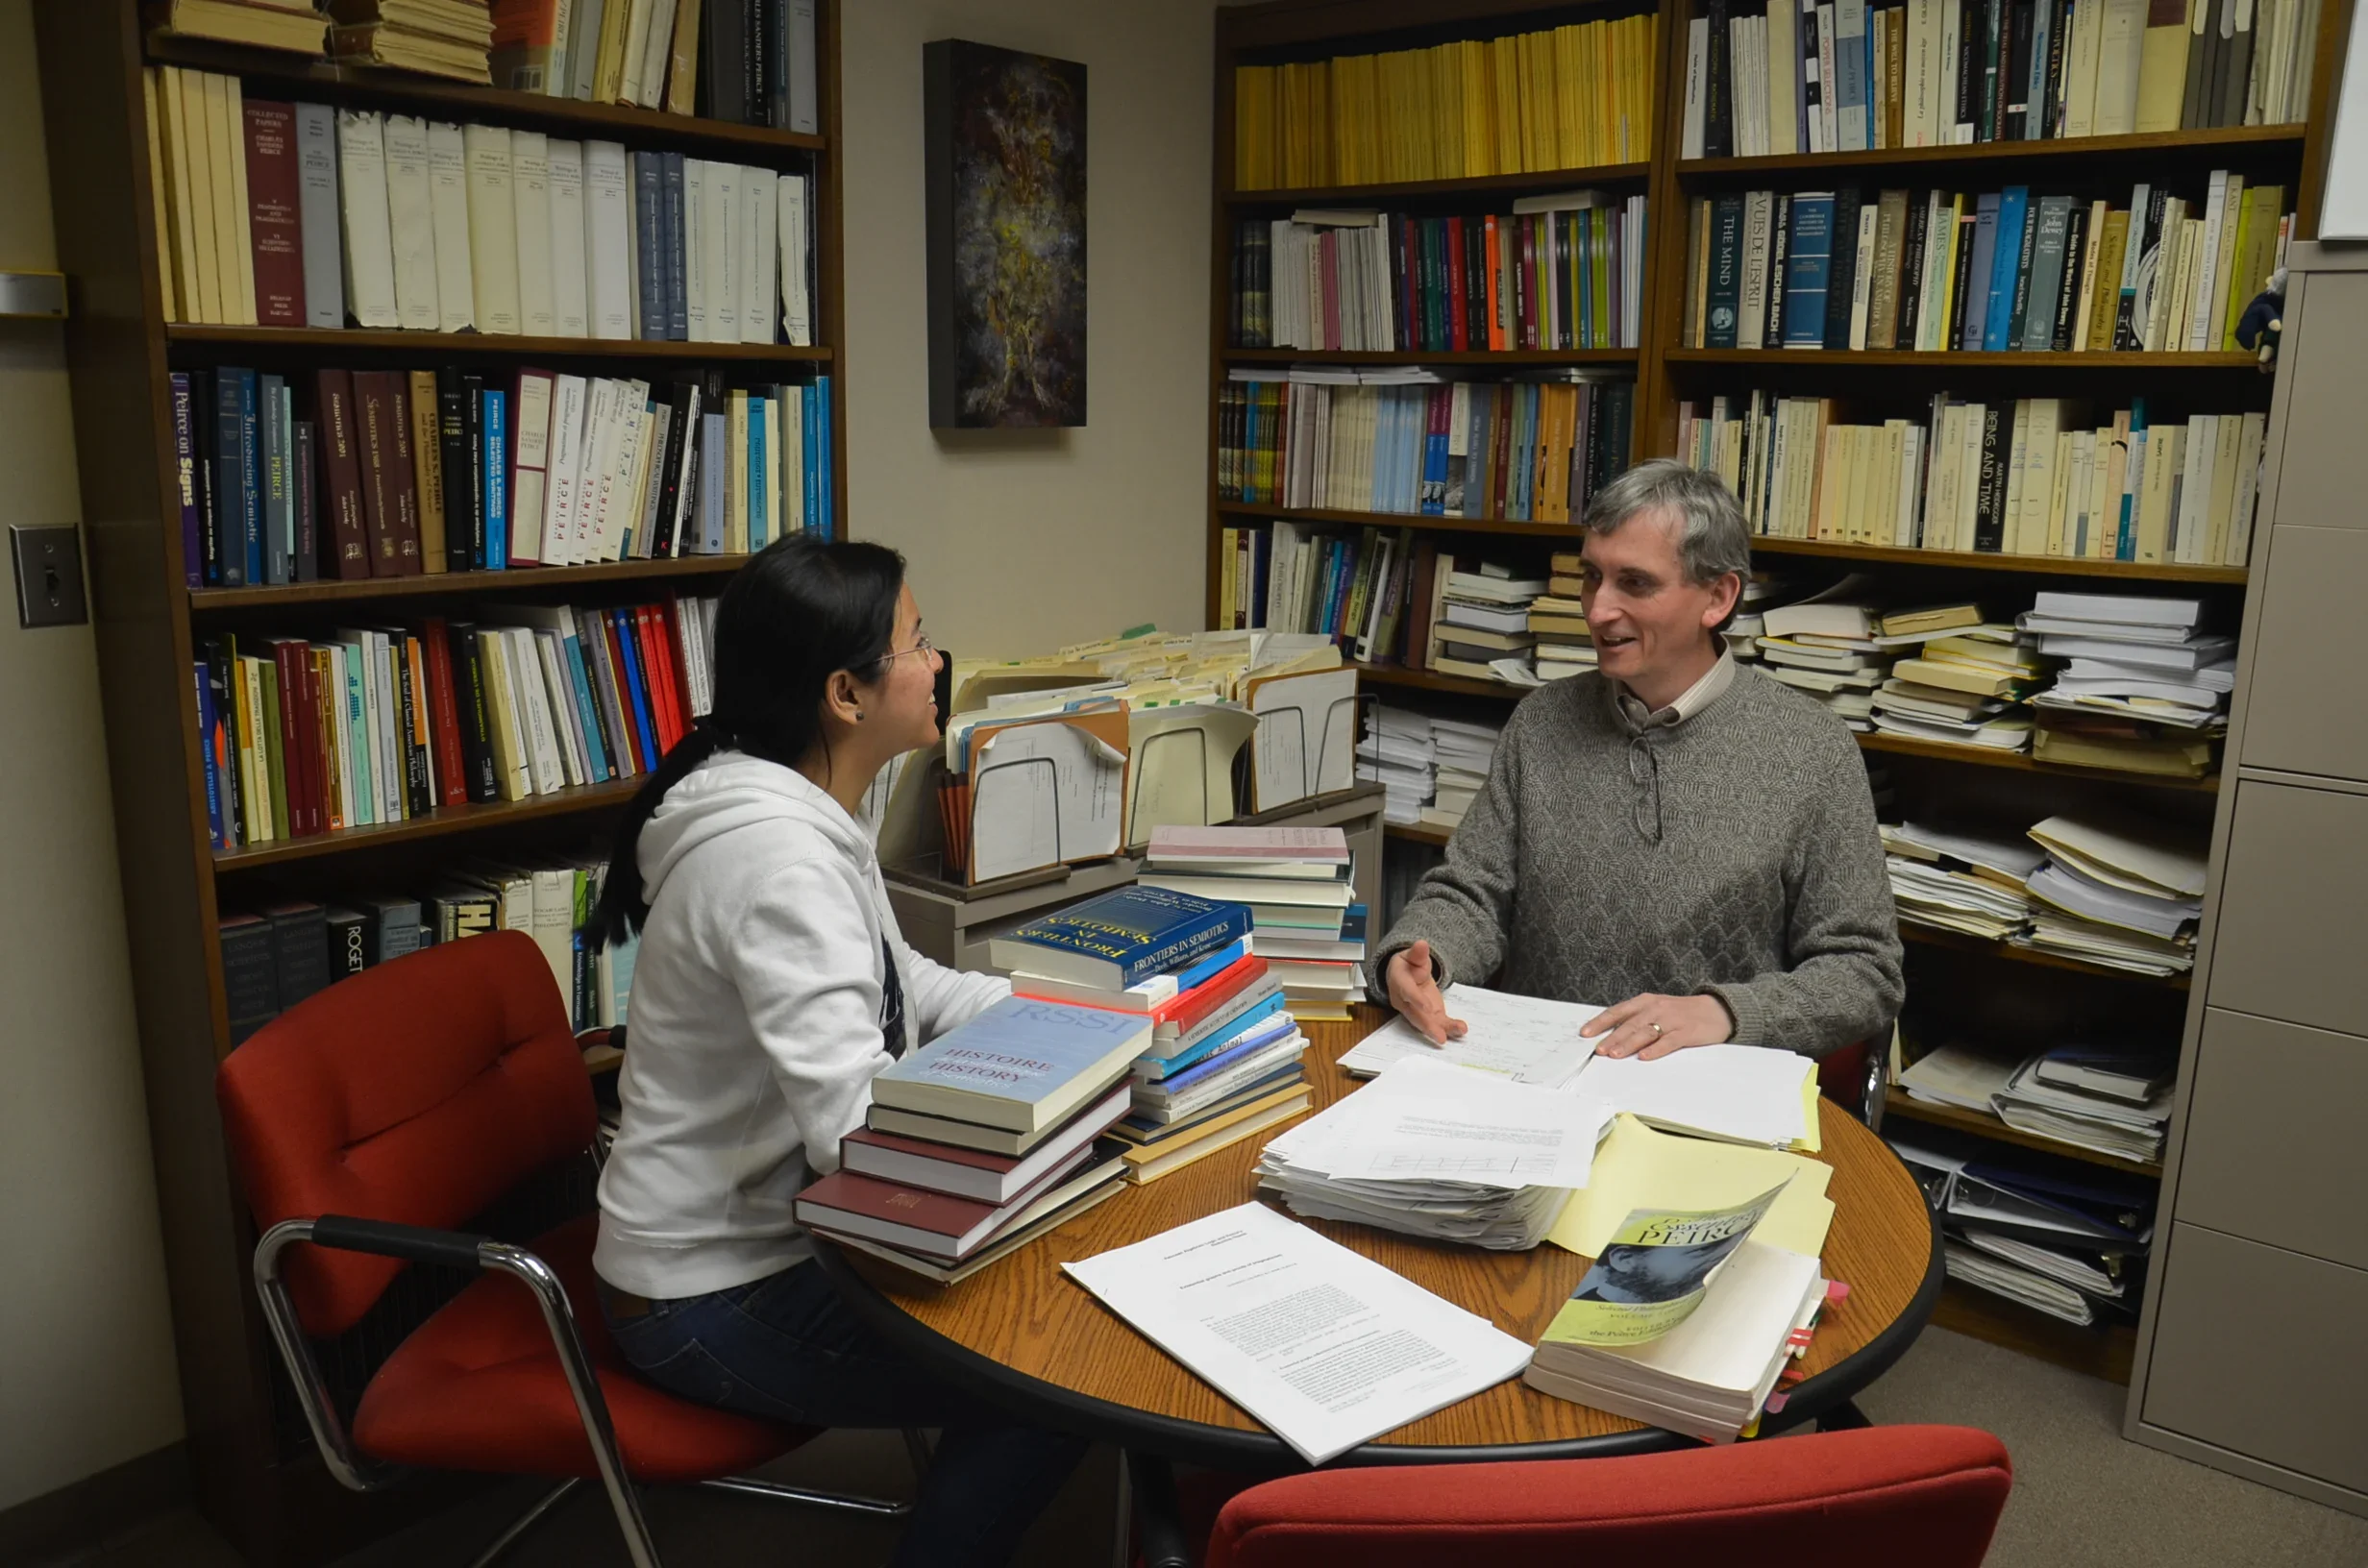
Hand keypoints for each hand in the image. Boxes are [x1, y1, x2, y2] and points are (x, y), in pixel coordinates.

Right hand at [1385, 940, 1466, 1046]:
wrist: (1405, 974)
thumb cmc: (1408, 964)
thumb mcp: (1412, 955)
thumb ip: (1417, 953)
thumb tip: (1421, 944)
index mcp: (1399, 982)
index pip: (1407, 992)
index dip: (1416, 1000)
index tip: (1427, 1007)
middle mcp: (1405, 1001)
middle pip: (1415, 1015)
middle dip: (1428, 1026)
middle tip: (1440, 1036)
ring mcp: (1417, 1011)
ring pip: (1426, 1023)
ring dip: (1441, 1030)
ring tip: (1457, 1031)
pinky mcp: (1428, 1015)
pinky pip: (1437, 1023)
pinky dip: (1449, 1028)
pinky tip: (1460, 1029)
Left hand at [1581, 993, 1732, 1060]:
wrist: (1717, 1010)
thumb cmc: (1680, 1012)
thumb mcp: (1656, 1009)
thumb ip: (1636, 1020)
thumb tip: (1610, 1036)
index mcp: (1645, 1002)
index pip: (1618, 1011)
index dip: (1600, 1023)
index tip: (1585, 1034)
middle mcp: (1656, 1008)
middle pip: (1630, 1024)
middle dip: (1612, 1037)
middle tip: (1598, 1050)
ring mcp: (1672, 1019)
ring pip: (1646, 1032)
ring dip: (1629, 1044)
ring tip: (1615, 1055)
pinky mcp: (1687, 1031)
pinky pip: (1669, 1041)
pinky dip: (1656, 1049)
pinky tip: (1644, 1057)